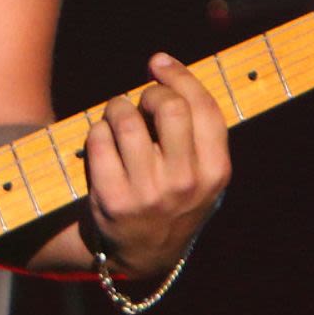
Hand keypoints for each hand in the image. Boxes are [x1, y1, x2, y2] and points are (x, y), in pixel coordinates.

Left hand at [81, 53, 230, 279]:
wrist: (144, 252)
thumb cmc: (175, 195)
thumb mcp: (204, 171)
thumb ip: (197, 124)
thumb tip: (162, 62)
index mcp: (215, 172)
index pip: (203, 107)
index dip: (180, 75)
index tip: (159, 63)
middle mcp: (185, 184)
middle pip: (168, 107)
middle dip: (150, 92)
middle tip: (142, 101)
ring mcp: (148, 193)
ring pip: (126, 119)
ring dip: (118, 107)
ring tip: (119, 116)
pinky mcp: (112, 199)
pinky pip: (98, 140)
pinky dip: (97, 130)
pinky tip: (104, 140)